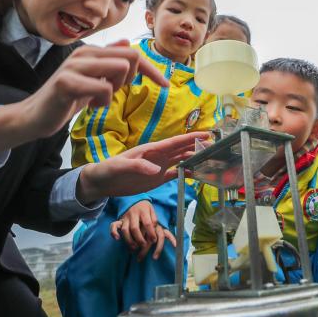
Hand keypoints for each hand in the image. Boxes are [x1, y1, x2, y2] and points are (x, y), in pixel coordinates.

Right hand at [0, 41, 169, 158]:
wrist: (36, 116)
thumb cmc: (67, 99)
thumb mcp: (93, 80)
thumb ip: (109, 62)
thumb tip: (127, 42)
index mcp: (93, 52)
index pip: (132, 53)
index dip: (152, 69)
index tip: (165, 85)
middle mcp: (84, 53)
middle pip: (130, 57)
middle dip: (130, 79)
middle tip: (112, 91)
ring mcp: (74, 66)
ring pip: (120, 69)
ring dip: (115, 90)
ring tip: (99, 99)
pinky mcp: (66, 82)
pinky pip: (102, 89)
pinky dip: (102, 102)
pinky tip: (88, 106)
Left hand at [77, 131, 209, 203]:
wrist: (102, 182)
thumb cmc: (109, 169)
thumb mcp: (121, 166)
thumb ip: (138, 166)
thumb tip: (157, 170)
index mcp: (151, 149)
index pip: (174, 142)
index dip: (190, 138)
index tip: (206, 134)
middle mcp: (158, 156)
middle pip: (181, 149)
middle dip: (197, 146)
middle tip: (215, 147)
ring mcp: (159, 167)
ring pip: (181, 160)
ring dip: (194, 159)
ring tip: (209, 160)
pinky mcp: (157, 178)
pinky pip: (175, 174)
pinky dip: (186, 173)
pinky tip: (196, 174)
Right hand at [110, 200, 175, 260]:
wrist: (134, 198)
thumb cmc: (145, 208)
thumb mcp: (152, 210)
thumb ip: (154, 219)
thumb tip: (155, 229)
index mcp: (143, 211)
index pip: (147, 223)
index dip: (151, 233)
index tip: (154, 240)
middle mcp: (133, 214)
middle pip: (134, 228)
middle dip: (139, 239)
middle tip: (144, 246)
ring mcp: (125, 217)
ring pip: (125, 230)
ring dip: (129, 240)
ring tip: (134, 247)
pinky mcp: (120, 220)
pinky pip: (113, 226)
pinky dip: (113, 233)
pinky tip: (117, 239)